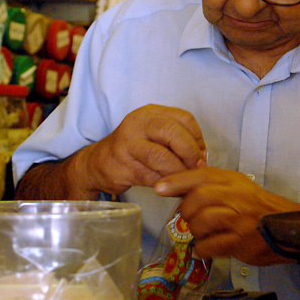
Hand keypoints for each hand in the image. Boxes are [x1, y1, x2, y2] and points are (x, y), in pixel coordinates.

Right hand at [73, 104, 206, 195]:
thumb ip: (177, 140)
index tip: (201, 154)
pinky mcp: (122, 166)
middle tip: (197, 168)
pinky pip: (151, 176)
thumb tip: (203, 157)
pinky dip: (165, 182)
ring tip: (185, 179)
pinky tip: (171, 186)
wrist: (97, 163)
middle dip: (190, 153)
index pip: (184, 118)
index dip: (197, 137)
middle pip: (172, 133)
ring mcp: (127, 144)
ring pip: (161, 157)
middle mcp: (138, 124)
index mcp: (151, 113)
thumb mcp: (154, 135)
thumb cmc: (134, 149)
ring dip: (178, 171)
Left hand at [153, 168, 299, 265]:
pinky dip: (203, 248)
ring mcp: (238, 219)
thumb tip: (178, 189)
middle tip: (193, 219)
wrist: (287, 227)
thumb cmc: (258, 208)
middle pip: (196, 200)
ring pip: (199, 223)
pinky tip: (211, 246)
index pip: (200, 175)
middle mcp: (235, 196)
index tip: (159, 188)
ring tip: (205, 233)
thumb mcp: (238, 188)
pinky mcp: (238, 241)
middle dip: (187, 212)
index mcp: (233, 181)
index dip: (177, 181)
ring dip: (195, 231)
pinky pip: (207, 246)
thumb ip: (212, 186)